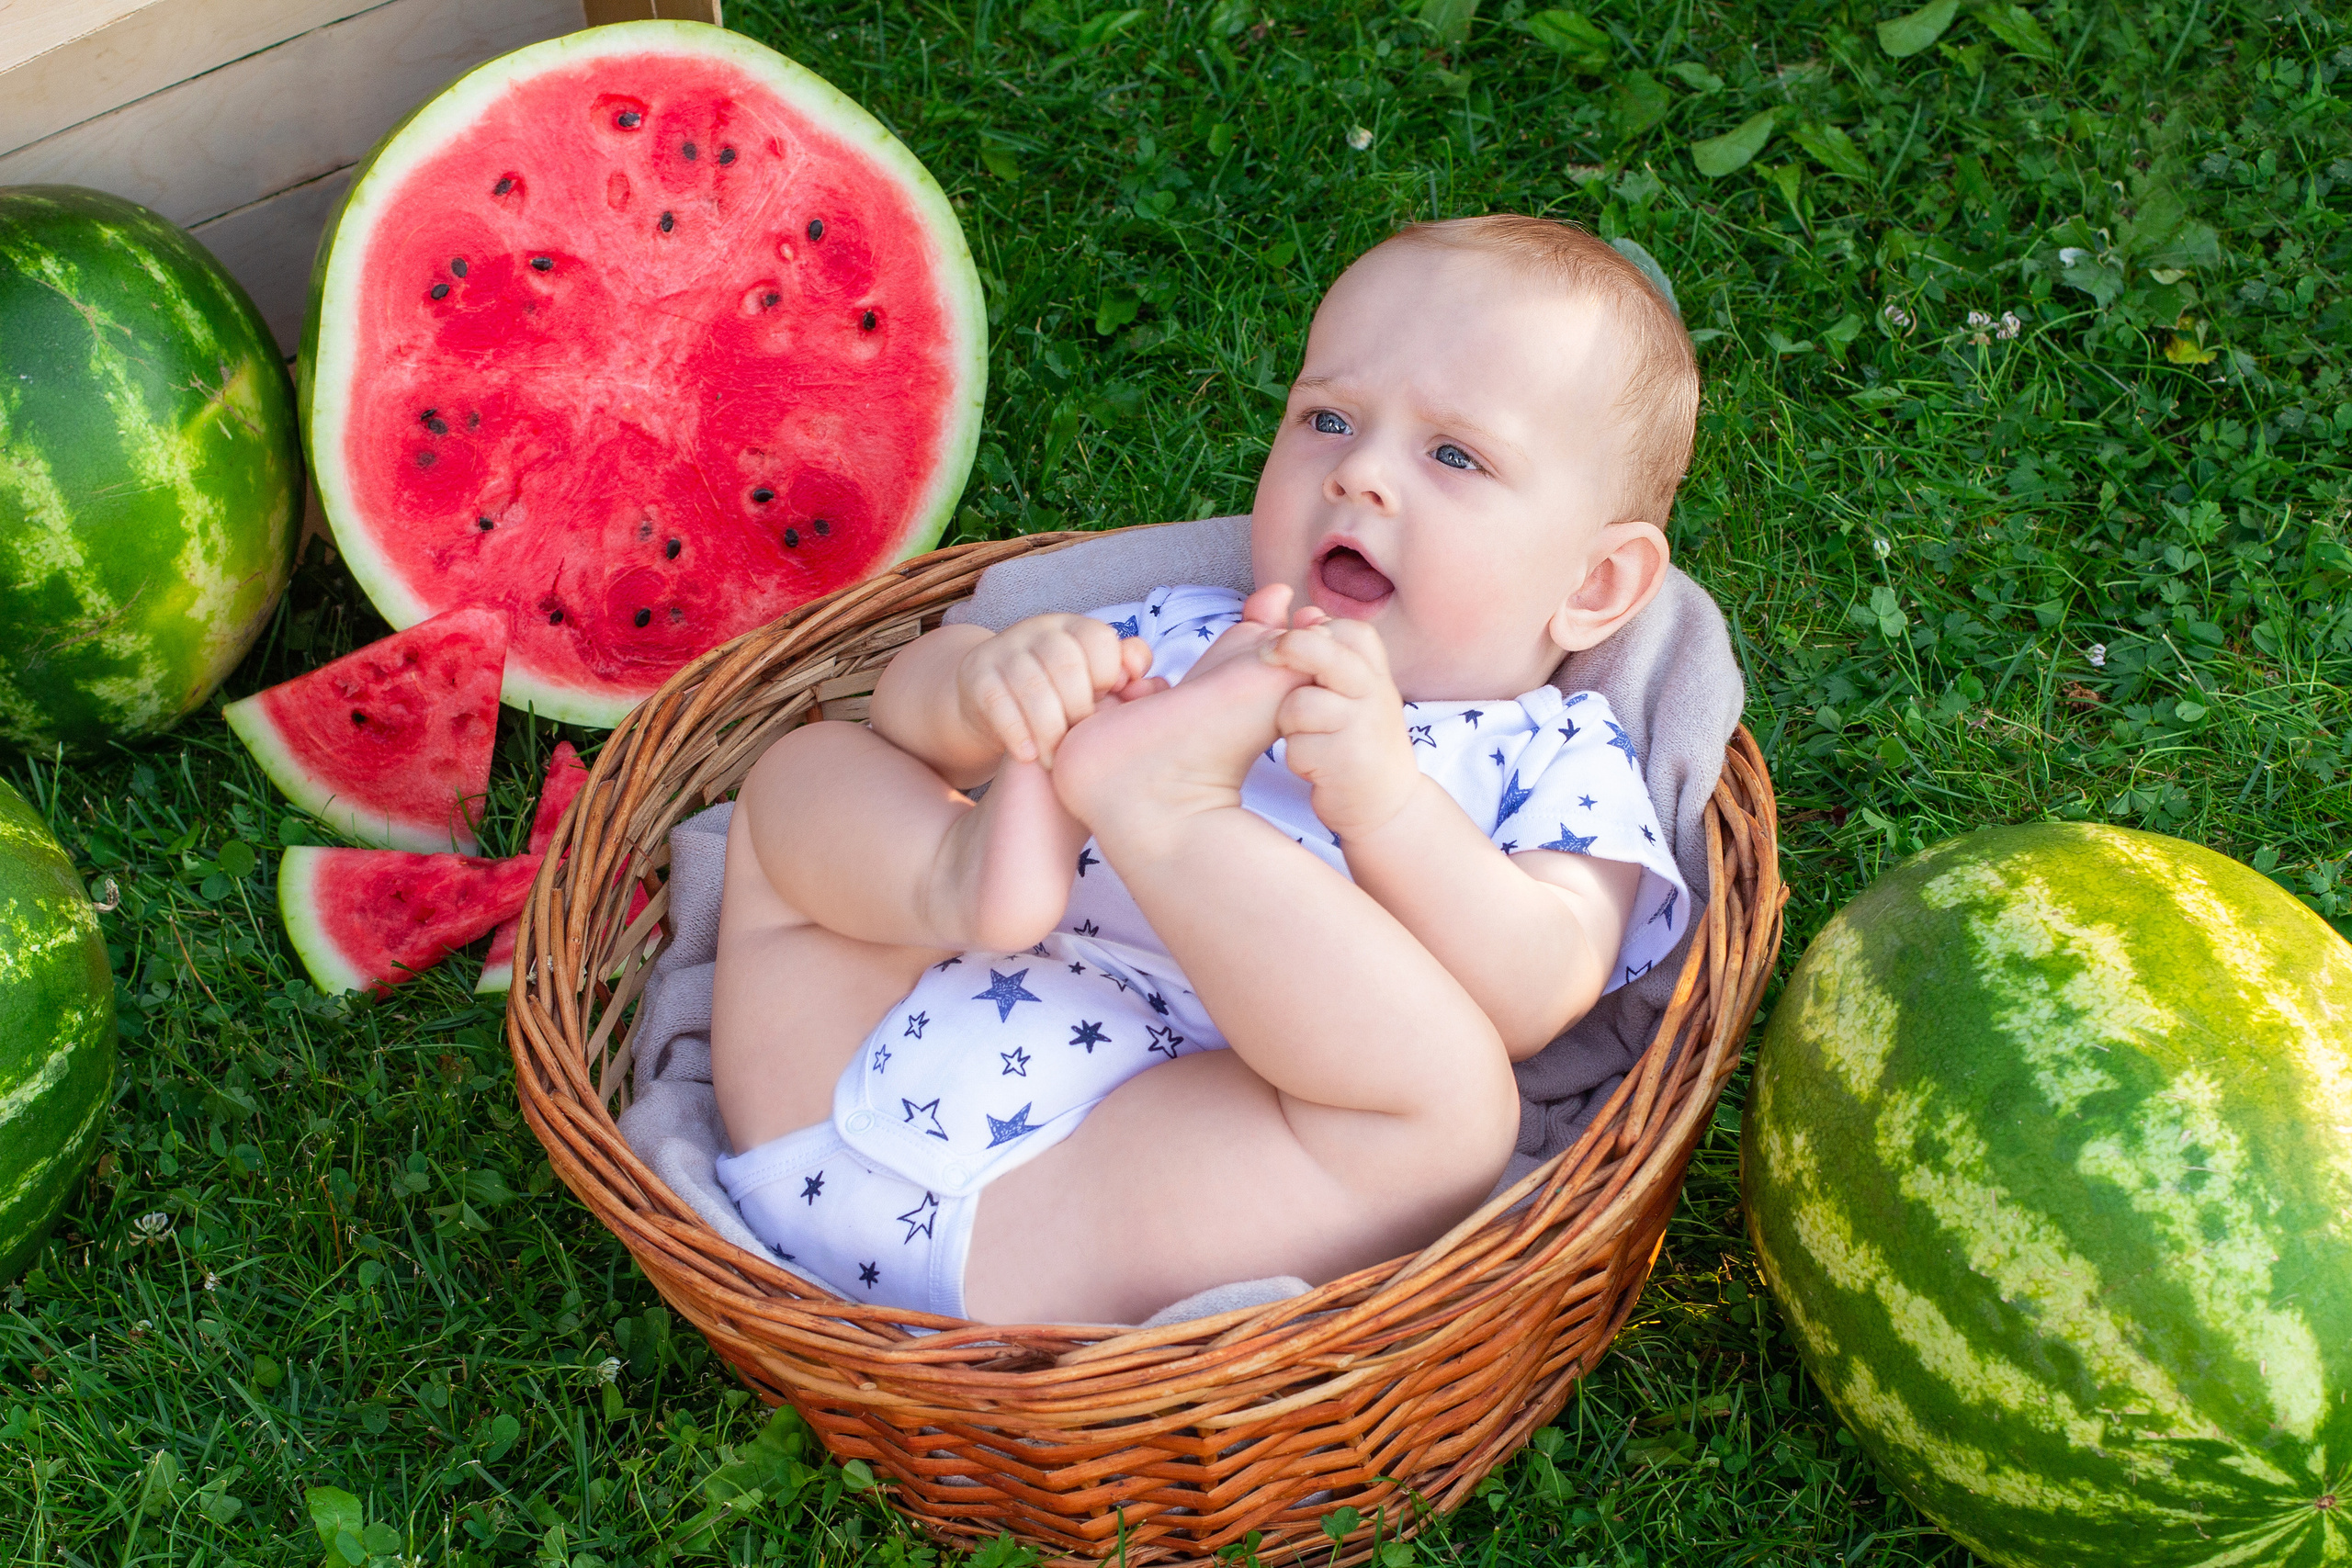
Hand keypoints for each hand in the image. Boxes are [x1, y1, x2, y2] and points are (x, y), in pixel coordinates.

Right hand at [956, 614, 1159, 765]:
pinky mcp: (976, 674)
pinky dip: (1017, 733)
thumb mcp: (1091, 683)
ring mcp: (1004, 649)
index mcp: (1073, 627)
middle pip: (1067, 664)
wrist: (988, 703)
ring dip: (1049, 731)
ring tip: (1055, 761)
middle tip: (1080, 743)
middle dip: (1078, 710)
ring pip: (1033, 687)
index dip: (1109, 677)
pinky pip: (998, 703)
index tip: (1106, 708)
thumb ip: (1125, 676)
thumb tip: (1146, 680)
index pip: (1099, 640)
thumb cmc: (1057, 698)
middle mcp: (1038, 630)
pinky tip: (1028, 756)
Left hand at [1259, 613, 1422, 839]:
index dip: (1312, 632)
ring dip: (1289, 724)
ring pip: (1298, 704)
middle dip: (1287, 649)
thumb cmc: (1360, 740)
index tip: (1293, 644)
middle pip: (1320, 652)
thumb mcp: (1356, 692)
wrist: (1388, 803)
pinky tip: (1316, 767)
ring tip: (1306, 736)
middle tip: (1265, 655)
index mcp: (1377, 673)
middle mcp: (1375, 693)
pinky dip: (1297, 758)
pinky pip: (1296, 747)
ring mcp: (1362, 726)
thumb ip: (1332, 654)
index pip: (1345, 630)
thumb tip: (1305, 613)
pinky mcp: (1344, 761)